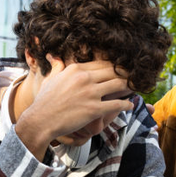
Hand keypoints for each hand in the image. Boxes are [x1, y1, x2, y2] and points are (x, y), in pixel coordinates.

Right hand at [15, 56, 133, 157]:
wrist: (41, 120)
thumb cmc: (44, 101)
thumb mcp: (50, 79)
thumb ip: (57, 66)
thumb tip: (53, 56)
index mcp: (76, 68)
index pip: (102, 63)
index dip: (114, 67)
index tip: (121, 70)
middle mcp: (85, 78)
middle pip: (113, 71)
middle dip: (125, 74)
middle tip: (133, 78)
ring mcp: (90, 93)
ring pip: (119, 85)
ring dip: (129, 87)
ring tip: (134, 89)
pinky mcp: (94, 109)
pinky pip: (117, 104)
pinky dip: (126, 105)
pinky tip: (130, 106)